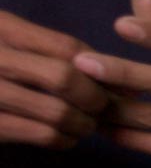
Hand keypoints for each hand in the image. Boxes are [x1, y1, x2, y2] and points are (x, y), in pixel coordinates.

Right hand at [0, 8, 111, 149]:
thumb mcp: (7, 43)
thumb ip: (50, 50)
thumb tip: (118, 74)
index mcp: (1, 28)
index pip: (66, 47)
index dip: (102, 68)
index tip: (121, 84)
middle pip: (64, 78)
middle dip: (96, 97)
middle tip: (103, 108)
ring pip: (57, 111)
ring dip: (83, 123)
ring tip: (85, 125)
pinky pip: (41, 135)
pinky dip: (63, 139)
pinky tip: (65, 136)